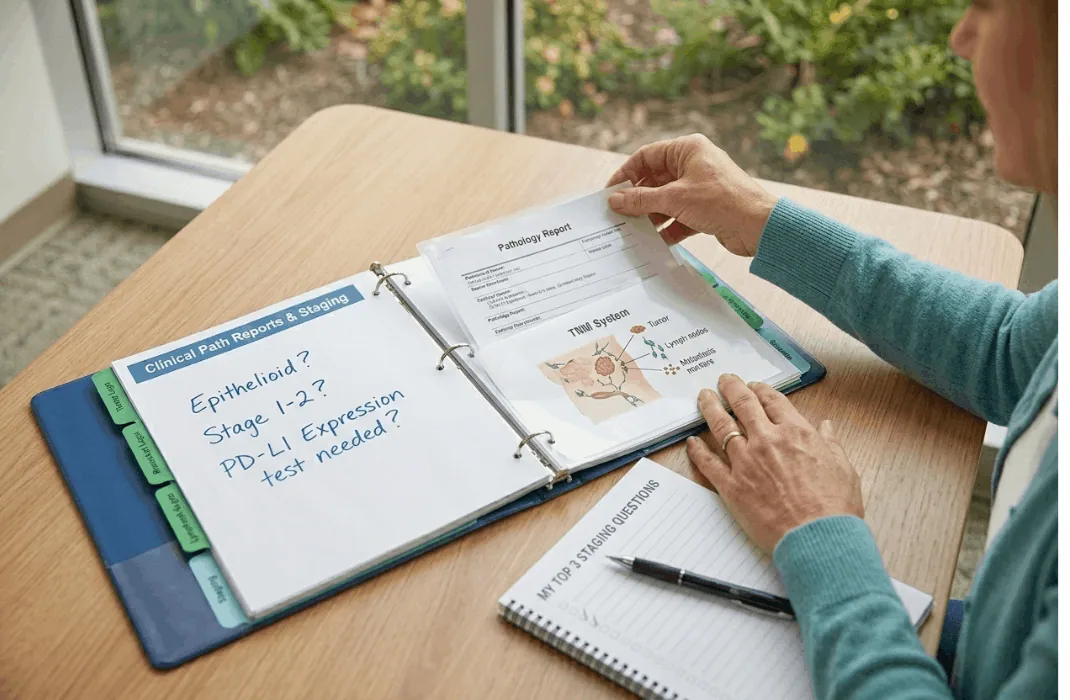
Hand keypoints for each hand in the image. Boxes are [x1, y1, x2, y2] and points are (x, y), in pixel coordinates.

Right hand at [606, 134, 776, 253]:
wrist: (759, 226)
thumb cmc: (722, 201)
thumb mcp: (675, 199)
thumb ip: (642, 200)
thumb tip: (615, 200)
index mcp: (688, 149)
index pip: (647, 156)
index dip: (626, 173)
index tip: (611, 192)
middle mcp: (694, 165)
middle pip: (655, 179)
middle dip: (638, 198)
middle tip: (618, 214)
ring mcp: (700, 188)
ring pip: (666, 200)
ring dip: (651, 215)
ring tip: (633, 230)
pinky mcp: (705, 209)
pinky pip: (679, 216)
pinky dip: (668, 228)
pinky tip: (655, 241)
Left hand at [686, 375, 863, 552]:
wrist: (818, 538)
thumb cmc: (835, 507)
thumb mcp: (843, 467)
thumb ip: (831, 442)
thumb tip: (826, 426)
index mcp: (796, 433)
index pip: (773, 401)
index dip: (761, 390)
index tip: (754, 386)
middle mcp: (767, 441)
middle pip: (743, 405)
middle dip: (731, 388)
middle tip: (723, 380)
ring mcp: (746, 463)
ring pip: (721, 427)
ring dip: (710, 408)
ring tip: (703, 397)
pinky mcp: (732, 487)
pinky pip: (708, 463)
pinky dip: (698, 450)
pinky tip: (692, 441)